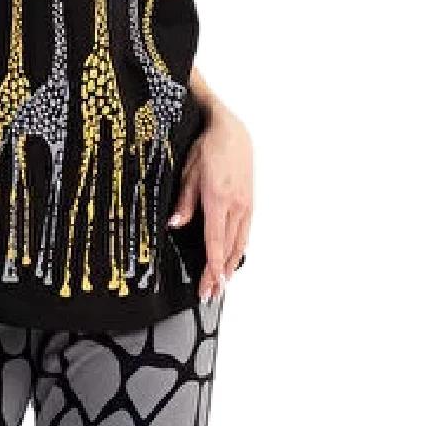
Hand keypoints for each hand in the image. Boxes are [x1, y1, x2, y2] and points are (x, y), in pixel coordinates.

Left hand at [168, 102, 253, 302]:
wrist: (233, 132)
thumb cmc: (209, 148)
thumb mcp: (189, 171)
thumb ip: (184, 202)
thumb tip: (175, 224)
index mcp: (218, 199)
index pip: (215, 241)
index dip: (212, 266)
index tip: (210, 284)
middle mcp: (236, 205)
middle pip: (228, 248)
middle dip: (220, 274)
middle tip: (211, 294)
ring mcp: (246, 205)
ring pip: (240, 243)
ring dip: (231, 266)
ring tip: (222, 284)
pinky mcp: (249, 202)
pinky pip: (245, 232)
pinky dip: (239, 249)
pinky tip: (234, 259)